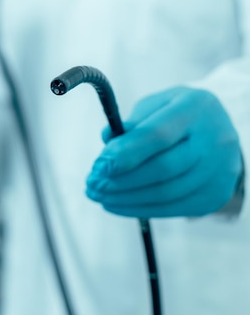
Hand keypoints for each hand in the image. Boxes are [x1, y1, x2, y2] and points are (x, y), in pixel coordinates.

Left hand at [86, 87, 243, 217]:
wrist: (222, 130)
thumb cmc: (178, 114)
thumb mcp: (157, 105)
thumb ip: (132, 122)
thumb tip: (107, 140)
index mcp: (195, 107)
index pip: (158, 135)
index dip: (125, 153)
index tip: (98, 165)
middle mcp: (214, 140)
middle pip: (163, 168)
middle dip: (121, 180)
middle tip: (92, 184)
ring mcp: (219, 170)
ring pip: (167, 193)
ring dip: (126, 198)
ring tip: (99, 195)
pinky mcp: (215, 195)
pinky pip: (173, 208)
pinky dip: (141, 209)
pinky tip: (117, 204)